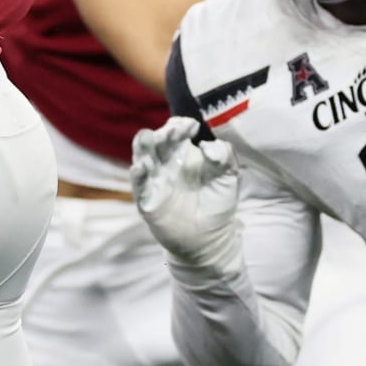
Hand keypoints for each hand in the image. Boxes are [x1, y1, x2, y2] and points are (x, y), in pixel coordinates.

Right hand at [131, 116, 240, 268]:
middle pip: (157, 140)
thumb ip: (224, 158)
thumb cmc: (217, 204)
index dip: (181, 125)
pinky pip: (139, 184)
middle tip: (173, 131)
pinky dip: (138, 174)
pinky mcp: (146, 198)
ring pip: (142, 156)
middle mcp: (164, 160)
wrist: (210, 239)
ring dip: (143, 146)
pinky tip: (140, 167)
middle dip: (163, 133)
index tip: (192, 126)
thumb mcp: (228, 178)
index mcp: (182, 151)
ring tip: (147, 138)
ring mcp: (153, 178)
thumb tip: (209, 145)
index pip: (176, 130)